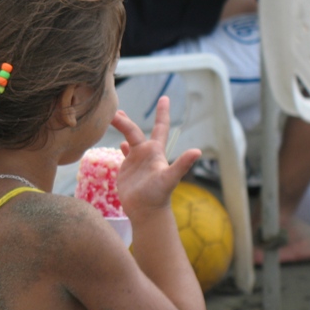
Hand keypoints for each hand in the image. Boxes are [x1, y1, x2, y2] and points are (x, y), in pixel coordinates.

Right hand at [110, 97, 200, 216]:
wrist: (146, 211)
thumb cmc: (158, 195)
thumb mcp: (170, 178)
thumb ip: (182, 164)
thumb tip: (197, 151)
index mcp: (156, 151)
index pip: (160, 127)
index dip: (163, 113)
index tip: (164, 98)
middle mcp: (146, 153)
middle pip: (135, 131)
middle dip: (125, 120)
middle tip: (113, 110)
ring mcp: (137, 161)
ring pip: (129, 139)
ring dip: (123, 128)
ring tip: (113, 117)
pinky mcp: (128, 170)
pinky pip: (125, 153)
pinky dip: (122, 146)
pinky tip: (120, 144)